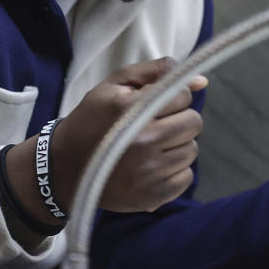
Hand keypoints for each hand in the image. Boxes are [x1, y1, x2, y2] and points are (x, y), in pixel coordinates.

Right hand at [52, 57, 206, 213]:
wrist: (66, 166)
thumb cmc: (93, 118)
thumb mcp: (115, 84)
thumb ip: (157, 73)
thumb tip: (202, 81)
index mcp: (132, 109)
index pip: (182, 96)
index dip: (172, 97)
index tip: (157, 104)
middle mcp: (142, 141)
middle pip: (193, 123)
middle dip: (179, 119)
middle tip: (158, 123)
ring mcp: (148, 172)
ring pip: (191, 150)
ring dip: (176, 145)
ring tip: (152, 145)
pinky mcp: (152, 196)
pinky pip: (186, 178)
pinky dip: (174, 170)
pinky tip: (153, 165)